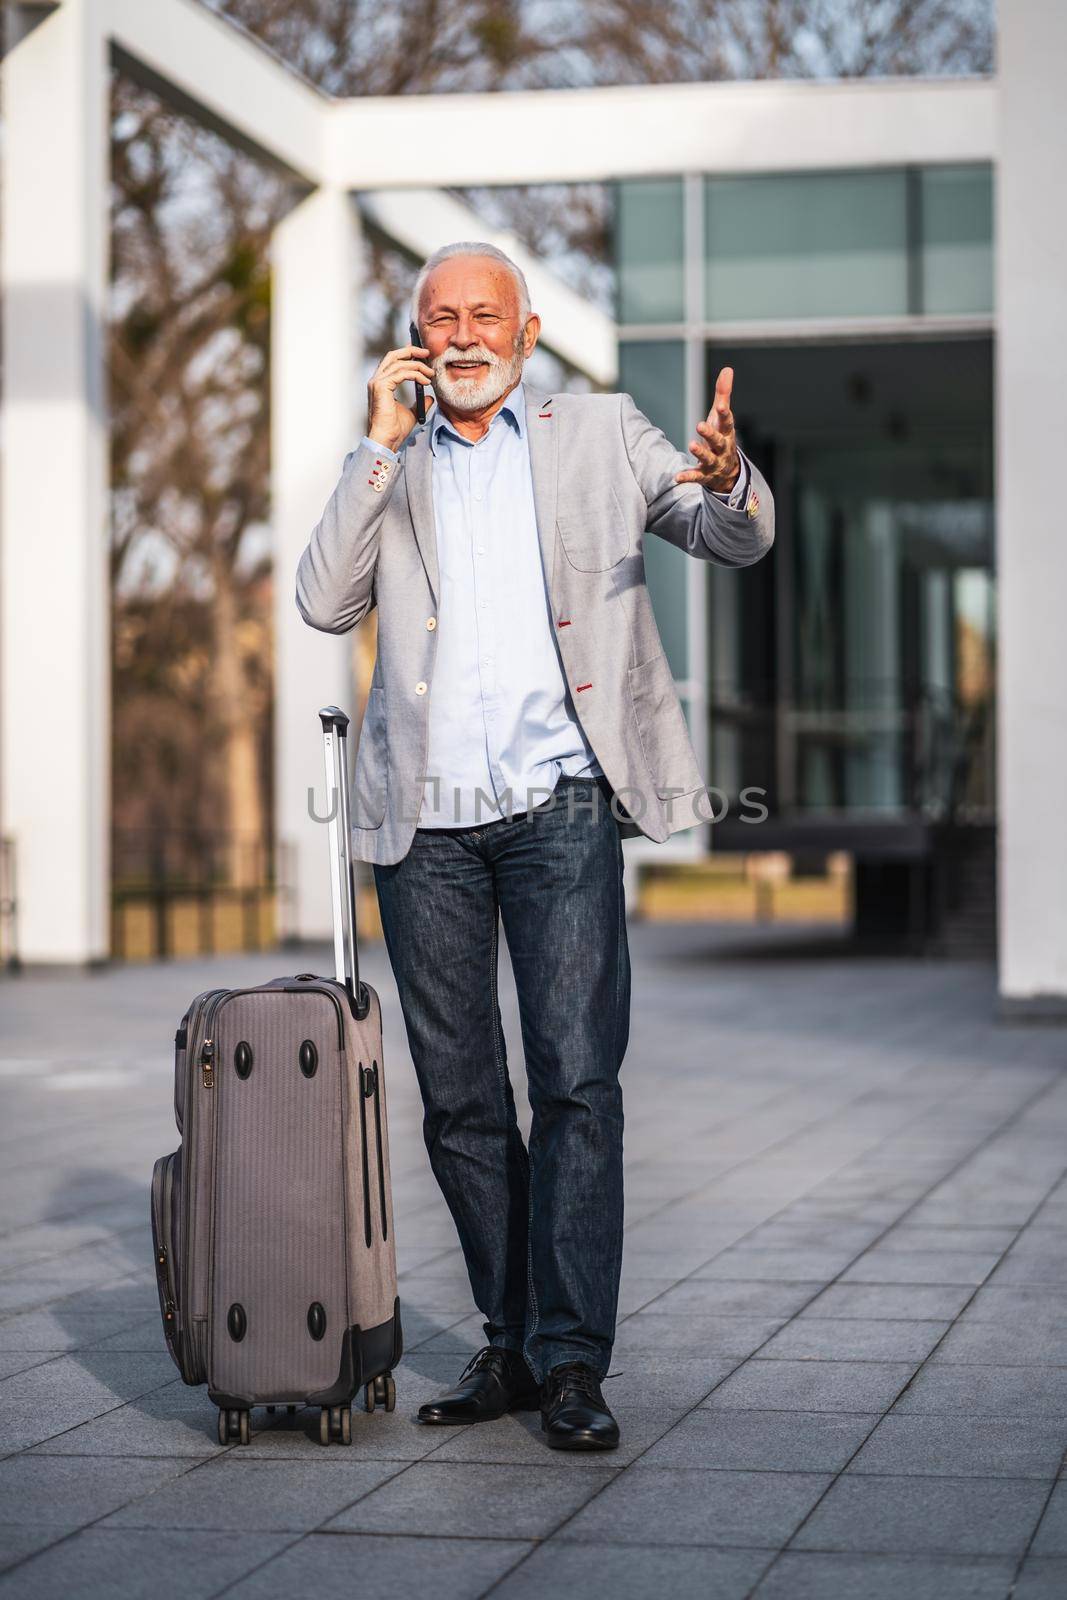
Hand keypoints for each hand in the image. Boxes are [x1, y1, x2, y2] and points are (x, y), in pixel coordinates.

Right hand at [367, 342, 434, 450]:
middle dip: (411, 351)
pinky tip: (425, 382)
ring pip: (400, 364)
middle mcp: (377, 380)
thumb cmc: (395, 430)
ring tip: (431, 374)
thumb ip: (419, 402)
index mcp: (381, 384)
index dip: (407, 354)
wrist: (387, 440)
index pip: (392, 361)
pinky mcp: (381, 387)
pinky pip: (401, 373)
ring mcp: (377, 383)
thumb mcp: (412, 412)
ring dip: (418, 366)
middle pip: (393, 356)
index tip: (422, 355)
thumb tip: (430, 397)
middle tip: (426, 353)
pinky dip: (416, 375)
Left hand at [675, 366, 740, 493]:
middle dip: (710, 434)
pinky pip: (696, 477)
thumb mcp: (721, 417)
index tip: (720, 405)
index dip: (724, 414)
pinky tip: (677, 477)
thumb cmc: (722, 437)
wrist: (728, 472)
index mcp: (727, 432)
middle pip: (719, 441)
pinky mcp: (705, 476)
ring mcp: (715, 463)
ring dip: (700, 452)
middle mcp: (723, 448)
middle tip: (700, 425)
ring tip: (691, 445)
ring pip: (709, 458)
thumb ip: (723, 394)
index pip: (728, 422)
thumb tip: (728, 369)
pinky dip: (688, 477)